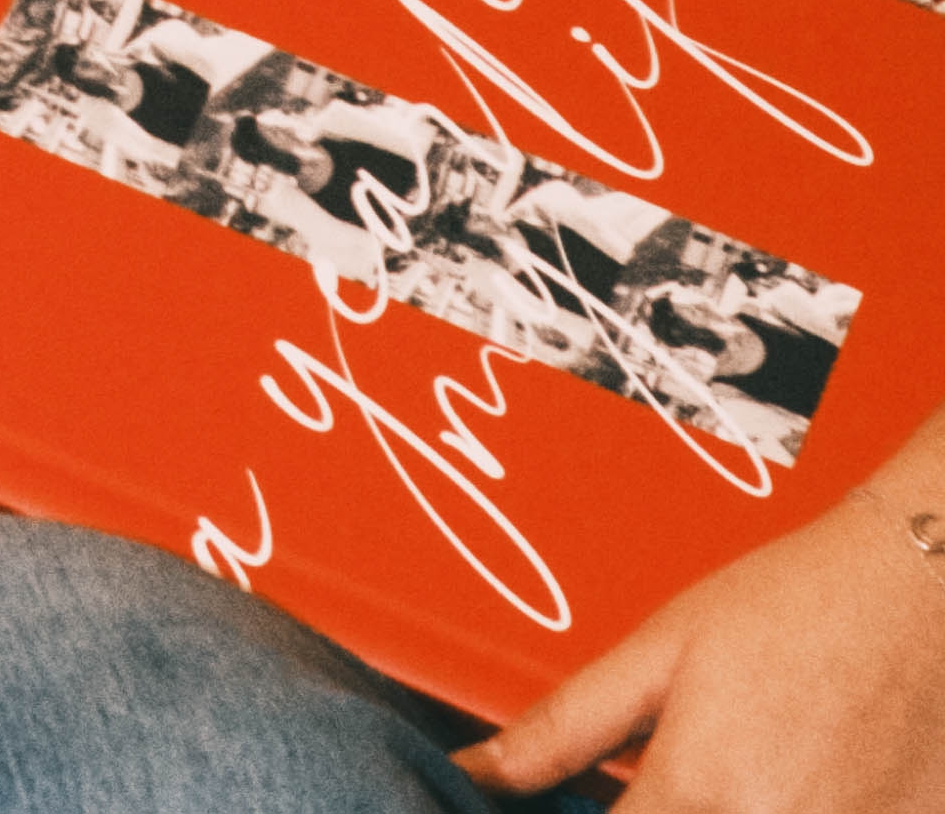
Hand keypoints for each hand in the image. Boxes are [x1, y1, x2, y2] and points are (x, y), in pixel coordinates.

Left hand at [457, 498, 944, 809]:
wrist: (927, 586)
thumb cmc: (796, 603)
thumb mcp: (660, 652)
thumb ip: (565, 727)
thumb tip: (476, 770)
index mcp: (701, 788)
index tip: (596, 805)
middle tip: (680, 773)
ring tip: (751, 762)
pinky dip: (807, 811)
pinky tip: (806, 775)